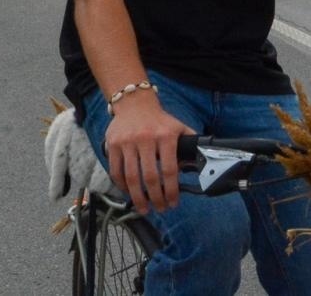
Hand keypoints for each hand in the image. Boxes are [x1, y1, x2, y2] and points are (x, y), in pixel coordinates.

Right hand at [104, 96, 193, 214]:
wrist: (134, 103)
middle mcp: (146, 138)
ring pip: (131, 177)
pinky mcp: (112, 145)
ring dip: (138, 198)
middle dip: (156, 198)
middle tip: (160, 209)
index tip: (173, 202)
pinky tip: (128, 193)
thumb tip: (198, 164)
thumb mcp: (178, 127)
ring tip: (144, 208)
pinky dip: (122, 186)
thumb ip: (189, 144)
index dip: (172, 190)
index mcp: (165, 136)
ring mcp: (127, 142)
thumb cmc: (159, 120)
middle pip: (150, 177)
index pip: (170, 170)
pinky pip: (116, 171)